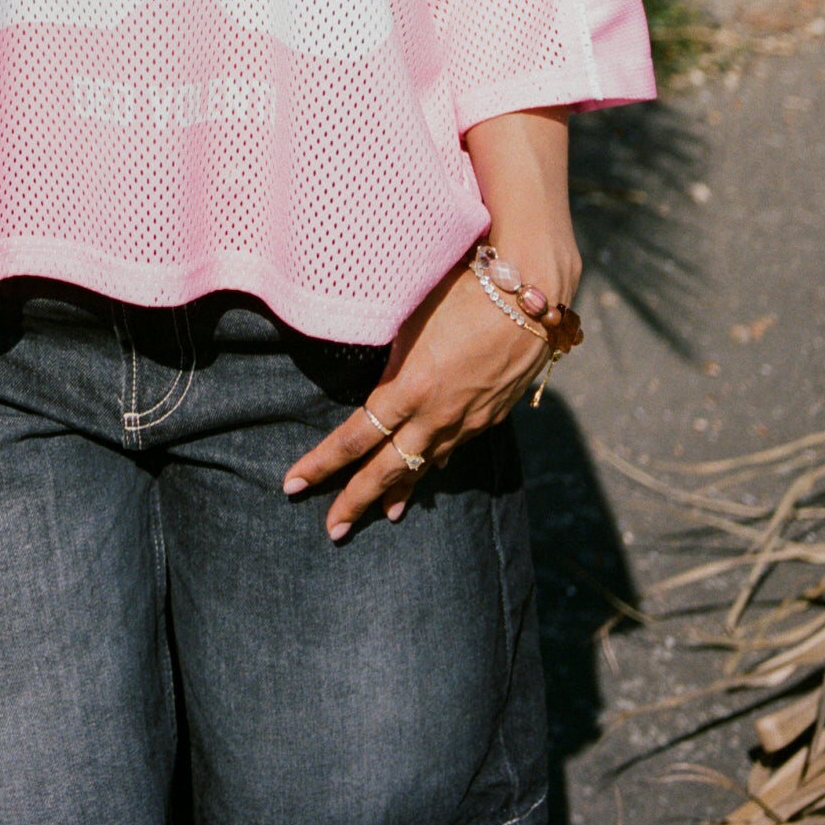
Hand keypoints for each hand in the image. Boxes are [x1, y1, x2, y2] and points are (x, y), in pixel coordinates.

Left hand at [282, 255, 552, 541]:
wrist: (531, 299)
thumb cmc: (462, 293)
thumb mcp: (412, 322)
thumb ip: (392, 362)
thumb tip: (381, 390)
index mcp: (410, 390)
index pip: (355, 438)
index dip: (322, 464)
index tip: (293, 483)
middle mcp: (436, 416)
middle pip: (387, 470)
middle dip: (356, 502)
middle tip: (332, 530)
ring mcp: (466, 422)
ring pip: (425, 466)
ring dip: (402, 491)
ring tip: (386, 514)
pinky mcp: (490, 417)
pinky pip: (454, 448)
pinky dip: (436, 464)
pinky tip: (431, 472)